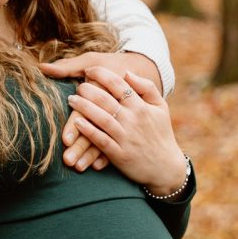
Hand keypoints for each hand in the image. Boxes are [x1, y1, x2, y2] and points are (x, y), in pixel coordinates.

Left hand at [66, 67, 185, 194]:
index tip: (88, 70)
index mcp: (142, 107)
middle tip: (77, 86)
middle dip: (88, 90)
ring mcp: (125, 138)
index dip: (101, 75)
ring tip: (71, 100)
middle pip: (107, 100)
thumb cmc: (161, 134)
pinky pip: (101, 141)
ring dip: (84, 107)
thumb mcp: (161, 108)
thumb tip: (127, 73)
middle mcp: (133, 120)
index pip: (119, 85)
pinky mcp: (119, 155)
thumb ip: (147, 88)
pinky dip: (89, 131)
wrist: (166, 168)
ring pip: (101, 118)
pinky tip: (77, 123)